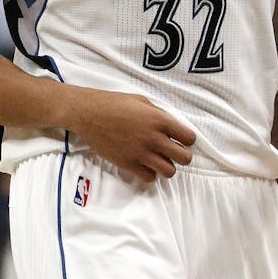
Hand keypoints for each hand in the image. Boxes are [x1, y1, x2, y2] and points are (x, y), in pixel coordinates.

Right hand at [65, 88, 196, 181]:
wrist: (88, 113)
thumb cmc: (114, 102)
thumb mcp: (142, 101)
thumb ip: (158, 114)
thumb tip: (169, 126)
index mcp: (160, 120)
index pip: (189, 137)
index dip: (187, 139)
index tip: (181, 139)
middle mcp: (154, 139)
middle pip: (184, 158)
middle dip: (182, 156)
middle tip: (173, 151)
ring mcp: (141, 153)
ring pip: (169, 171)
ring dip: (167, 166)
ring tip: (160, 160)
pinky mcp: (128, 164)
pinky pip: (149, 178)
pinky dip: (150, 173)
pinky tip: (145, 165)